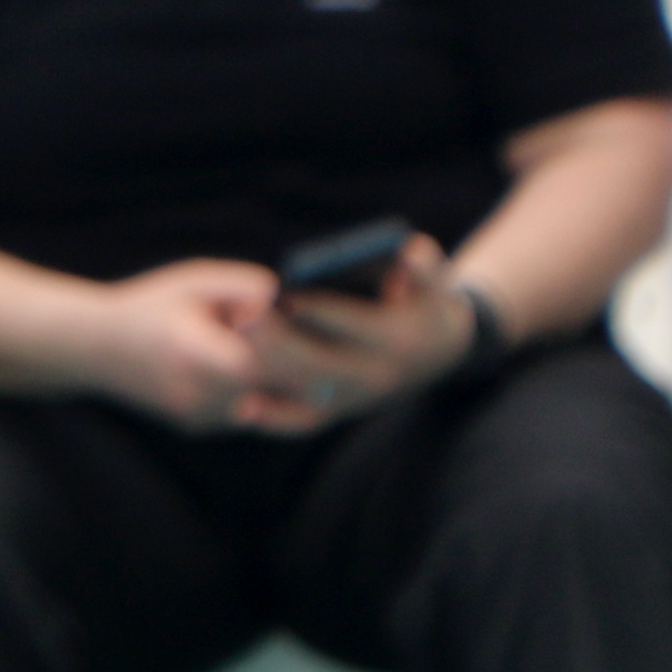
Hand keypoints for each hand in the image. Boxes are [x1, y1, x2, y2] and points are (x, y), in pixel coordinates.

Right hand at [85, 259, 297, 432]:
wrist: (95, 346)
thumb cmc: (149, 306)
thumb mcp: (194, 280)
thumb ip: (244, 283)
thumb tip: (287, 300)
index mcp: (197, 350)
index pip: (261, 359)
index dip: (285, 342)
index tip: (288, 323)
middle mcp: (198, 391)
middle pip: (274, 386)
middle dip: (295, 364)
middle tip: (297, 343)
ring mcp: (197, 414)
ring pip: (266, 403)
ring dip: (273, 381)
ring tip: (254, 353)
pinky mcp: (197, 426)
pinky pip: (245, 414)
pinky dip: (249, 394)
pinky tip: (227, 371)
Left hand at [259, 235, 471, 425]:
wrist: (439, 352)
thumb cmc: (426, 303)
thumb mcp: (434, 283)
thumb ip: (422, 267)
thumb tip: (409, 251)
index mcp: (399, 340)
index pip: (355, 324)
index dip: (319, 309)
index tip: (283, 293)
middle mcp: (378, 376)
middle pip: (323, 363)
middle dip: (281, 340)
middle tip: (242, 315)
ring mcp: (359, 398)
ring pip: (309, 393)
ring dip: (270, 376)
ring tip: (232, 351)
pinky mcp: (340, 410)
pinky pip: (304, 420)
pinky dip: (275, 417)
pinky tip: (241, 406)